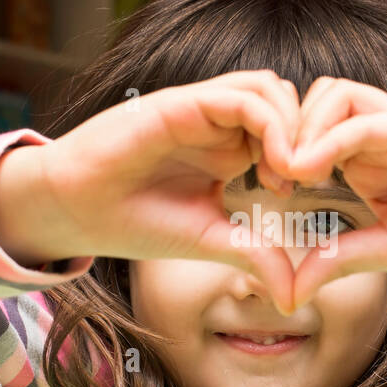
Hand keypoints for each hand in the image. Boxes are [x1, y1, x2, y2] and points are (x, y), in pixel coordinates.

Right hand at [30, 69, 303, 311]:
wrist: (75, 210)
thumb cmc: (135, 221)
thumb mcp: (210, 241)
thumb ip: (254, 255)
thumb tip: (292, 297)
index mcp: (230, 149)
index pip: (289, 130)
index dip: (309, 156)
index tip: (303, 194)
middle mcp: (219, 124)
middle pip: (289, 102)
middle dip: (310, 137)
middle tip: (306, 180)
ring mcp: (202, 110)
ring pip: (271, 88)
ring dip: (294, 127)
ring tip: (290, 173)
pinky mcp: (182, 103)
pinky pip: (241, 95)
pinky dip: (270, 123)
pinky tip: (271, 164)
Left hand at [280, 77, 386, 309]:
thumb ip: (340, 260)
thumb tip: (286, 293)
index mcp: (363, 165)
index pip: (304, 135)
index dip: (275, 155)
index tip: (263, 193)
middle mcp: (376, 139)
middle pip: (309, 103)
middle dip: (279, 133)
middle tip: (270, 179)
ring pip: (333, 94)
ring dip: (302, 127)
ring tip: (291, 174)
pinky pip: (367, 117)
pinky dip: (332, 137)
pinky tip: (312, 170)